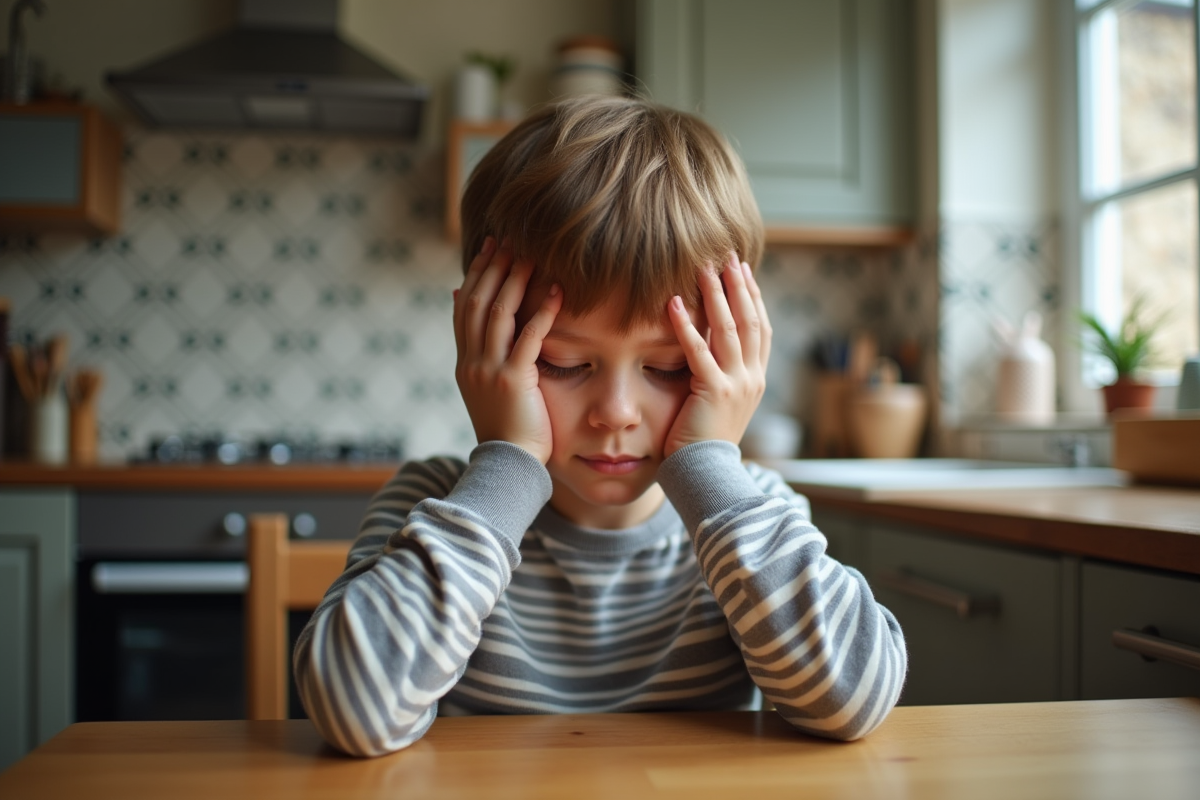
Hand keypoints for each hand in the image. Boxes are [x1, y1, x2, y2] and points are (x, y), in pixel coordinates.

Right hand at [453, 237, 562, 462]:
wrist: (507, 466)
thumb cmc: (507, 429)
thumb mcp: (485, 387)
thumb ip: (480, 351)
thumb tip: (465, 306)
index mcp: (465, 362)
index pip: (465, 307)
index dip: (477, 274)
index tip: (489, 248)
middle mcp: (471, 361)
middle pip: (478, 301)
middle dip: (493, 267)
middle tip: (508, 238)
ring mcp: (488, 369)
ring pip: (498, 312)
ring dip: (514, 279)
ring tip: (529, 254)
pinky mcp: (512, 380)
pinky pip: (527, 337)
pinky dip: (542, 311)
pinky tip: (556, 291)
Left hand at [663, 252, 771, 457]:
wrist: (707, 475)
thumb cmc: (705, 441)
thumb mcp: (721, 404)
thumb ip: (720, 376)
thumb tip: (708, 351)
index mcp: (756, 379)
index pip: (760, 329)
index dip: (754, 298)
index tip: (744, 271)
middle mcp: (752, 378)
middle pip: (750, 321)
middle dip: (739, 286)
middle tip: (728, 256)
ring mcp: (737, 384)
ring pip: (729, 329)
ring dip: (716, 296)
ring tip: (704, 268)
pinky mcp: (714, 392)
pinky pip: (699, 352)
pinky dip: (687, 326)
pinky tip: (675, 304)